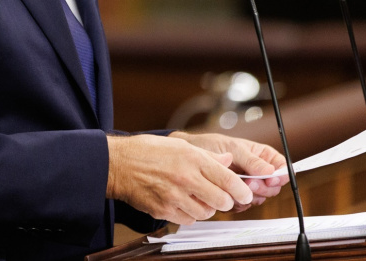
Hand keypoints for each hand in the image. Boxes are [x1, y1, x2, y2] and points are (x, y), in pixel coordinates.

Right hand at [106, 134, 253, 224]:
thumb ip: (207, 155)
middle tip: (224, 198)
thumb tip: (228, 160)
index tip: (246, 194)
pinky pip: (188, 220)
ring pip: (206, 213)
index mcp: (192, 159)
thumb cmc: (148, 151)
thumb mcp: (180, 145)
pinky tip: (184, 203)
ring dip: (208, 208)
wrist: (119, 164)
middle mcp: (186, 178)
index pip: (227, 179)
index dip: (241, 190)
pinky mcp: (163, 210)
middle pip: (221, 200)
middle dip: (227, 201)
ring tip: (200, 198)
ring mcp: (174, 197)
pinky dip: (190, 214)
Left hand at [170, 132, 286, 211]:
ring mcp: (247, 185)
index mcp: (262, 156)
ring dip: (250, 195)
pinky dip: (238, 202)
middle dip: (263, 187)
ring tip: (237, 186)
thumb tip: (270, 170)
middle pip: (273, 187)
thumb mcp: (234, 148)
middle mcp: (257, 172)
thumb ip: (252, 160)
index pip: (282, 167)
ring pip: (259, 198)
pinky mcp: (235, 196)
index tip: (271, 179)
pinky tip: (229, 194)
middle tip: (250, 183)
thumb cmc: (212, 145)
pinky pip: (244, 205)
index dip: (281, 175)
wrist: (190, 155)